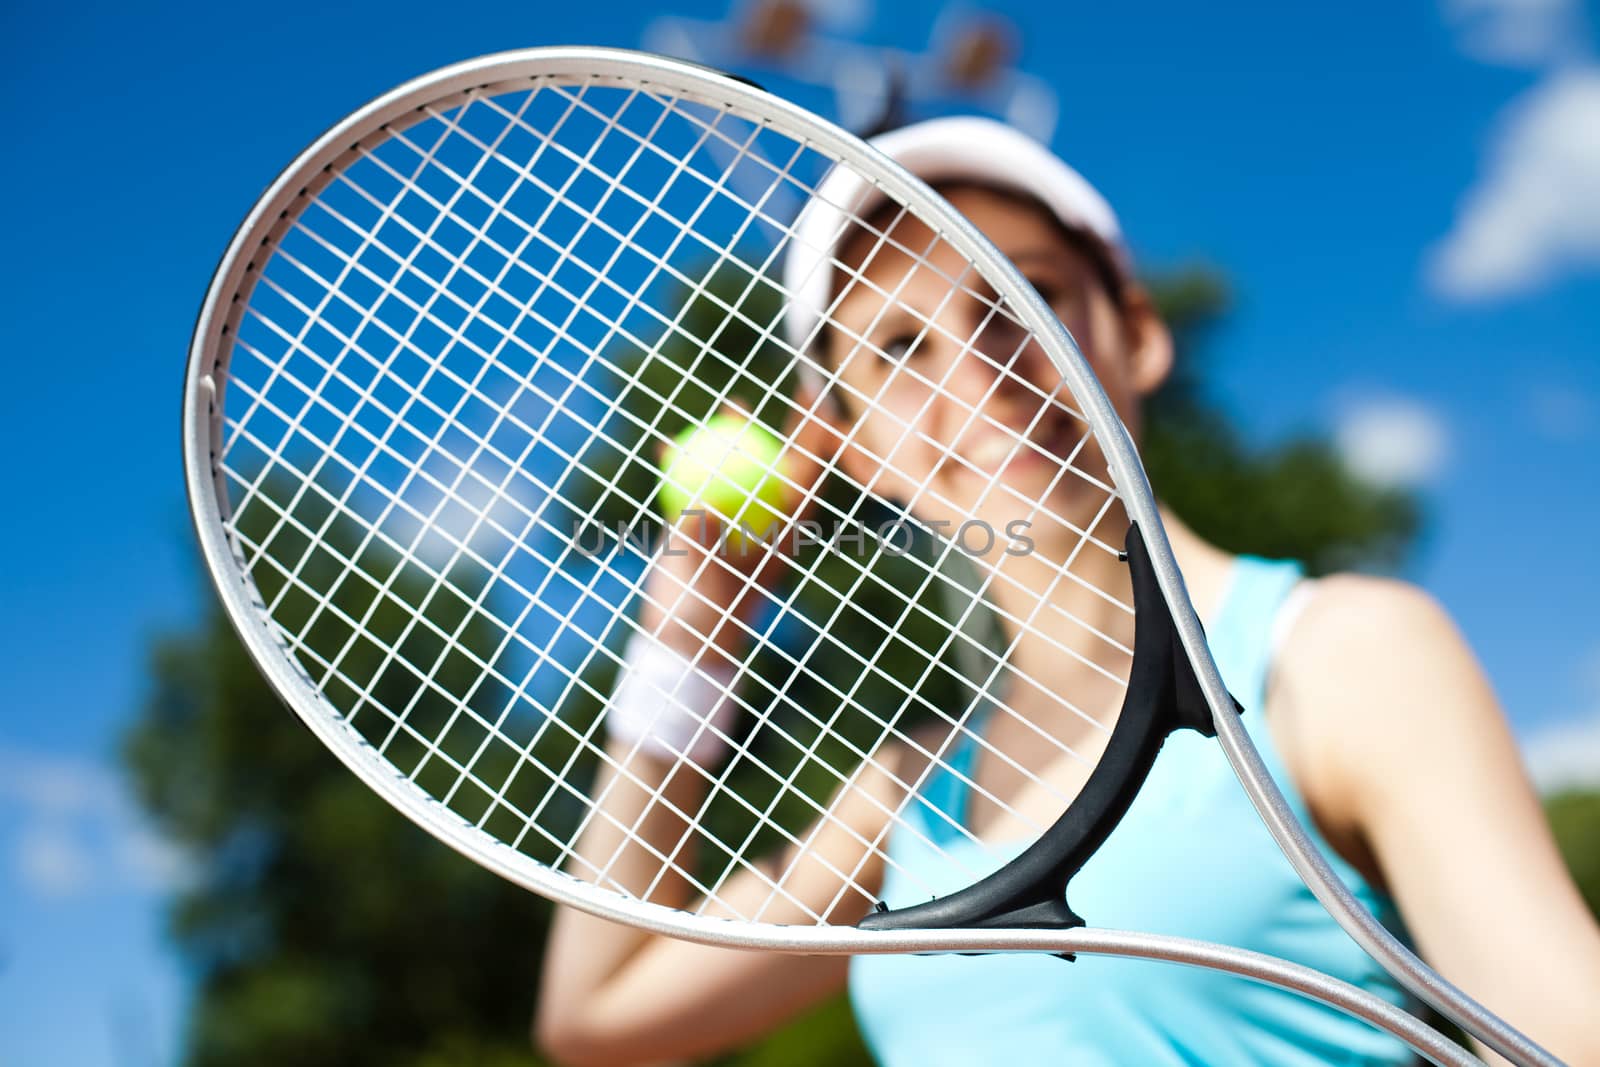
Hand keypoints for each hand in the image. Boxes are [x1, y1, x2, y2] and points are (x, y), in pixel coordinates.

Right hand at [639, 386, 837, 669]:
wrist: (685, 643)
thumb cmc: (707, 616)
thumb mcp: (706, 577)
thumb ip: (705, 542)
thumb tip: (708, 508)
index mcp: (783, 534)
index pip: (807, 479)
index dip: (819, 445)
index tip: (821, 412)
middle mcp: (766, 523)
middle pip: (782, 463)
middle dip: (789, 427)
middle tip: (793, 392)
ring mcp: (737, 521)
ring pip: (744, 468)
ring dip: (736, 438)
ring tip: (731, 404)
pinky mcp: (707, 525)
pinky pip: (701, 484)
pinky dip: (688, 465)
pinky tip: (667, 446)